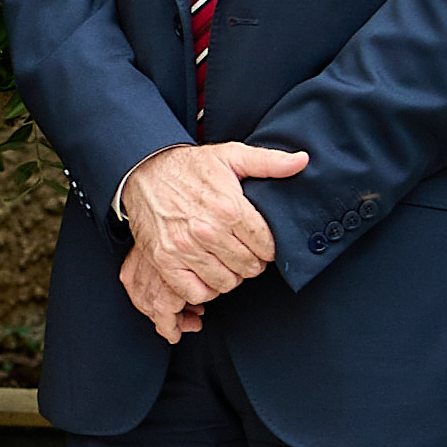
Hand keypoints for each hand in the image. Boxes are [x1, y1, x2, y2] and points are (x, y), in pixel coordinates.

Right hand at [120, 140, 307, 326]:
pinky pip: (196, 291)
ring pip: (225, 282)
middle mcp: (207, 230)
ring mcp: (184, 247)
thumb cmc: (189, 166)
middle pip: (249, 268)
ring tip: (224, 262)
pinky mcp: (164, 260)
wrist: (143, 170)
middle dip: (251, 263)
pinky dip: (204, 288)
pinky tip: (205, 272)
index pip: (267, 247)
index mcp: (229, 208)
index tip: (259, 242)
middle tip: (242, 252)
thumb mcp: (231, 156)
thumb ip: (269, 161)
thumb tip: (303, 160)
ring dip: (229, 276)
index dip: (268, 248)